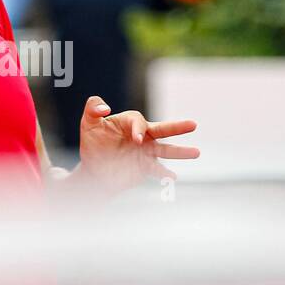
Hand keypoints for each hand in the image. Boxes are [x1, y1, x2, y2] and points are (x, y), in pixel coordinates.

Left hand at [76, 95, 199, 194]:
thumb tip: (104, 108)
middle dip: (177, 127)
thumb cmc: (93, 143)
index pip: (139, 122)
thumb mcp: (88, 123)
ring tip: (196, 152)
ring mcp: (146, 152)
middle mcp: (143, 136)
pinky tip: (173, 177)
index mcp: (130, 122)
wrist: (94, 169)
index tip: (137, 140)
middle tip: (194, 124)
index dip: (139, 129)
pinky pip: (156, 170)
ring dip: (180, 152)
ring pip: (165, 150)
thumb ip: (93, 108)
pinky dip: (164, 173)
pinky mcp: (145, 168)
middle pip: (162, 129)